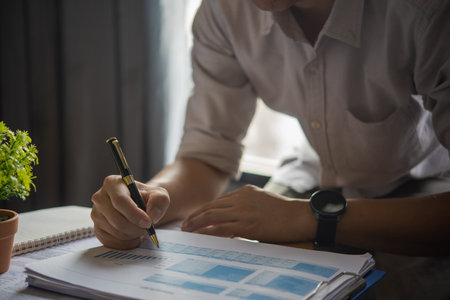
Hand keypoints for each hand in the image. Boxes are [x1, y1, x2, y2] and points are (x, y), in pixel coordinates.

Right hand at [91, 175, 169, 248]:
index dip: (135, 214)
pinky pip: (112, 242)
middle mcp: (100, 198)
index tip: (148, 222)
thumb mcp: (159, 194)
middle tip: (148, 227)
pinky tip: (133, 235)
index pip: (120, 201)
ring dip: (133, 235)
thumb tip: (152, 214)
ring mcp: (96, 214)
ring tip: (140, 228)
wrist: (140, 206)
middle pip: (118, 220)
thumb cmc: (147, 198)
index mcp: (112, 184)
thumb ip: (159, 201)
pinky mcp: (97, 229)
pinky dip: (126, 242)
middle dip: (137, 228)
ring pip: (116, 233)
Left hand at [181, 184, 315, 242]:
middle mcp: (242, 199)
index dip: (204, 209)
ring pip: (212, 216)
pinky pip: (222, 228)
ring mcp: (244, 211)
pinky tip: (200, 235)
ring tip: (187, 230)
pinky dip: (208, 232)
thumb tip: (233, 218)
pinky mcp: (247, 225)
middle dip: (196, 216)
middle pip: (212, 206)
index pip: (219, 201)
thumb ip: (247, 205)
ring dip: (197, 223)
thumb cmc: (284, 212)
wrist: (299, 216)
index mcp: (245, 192)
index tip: (195, 216)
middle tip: (185, 224)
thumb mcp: (262, 201)